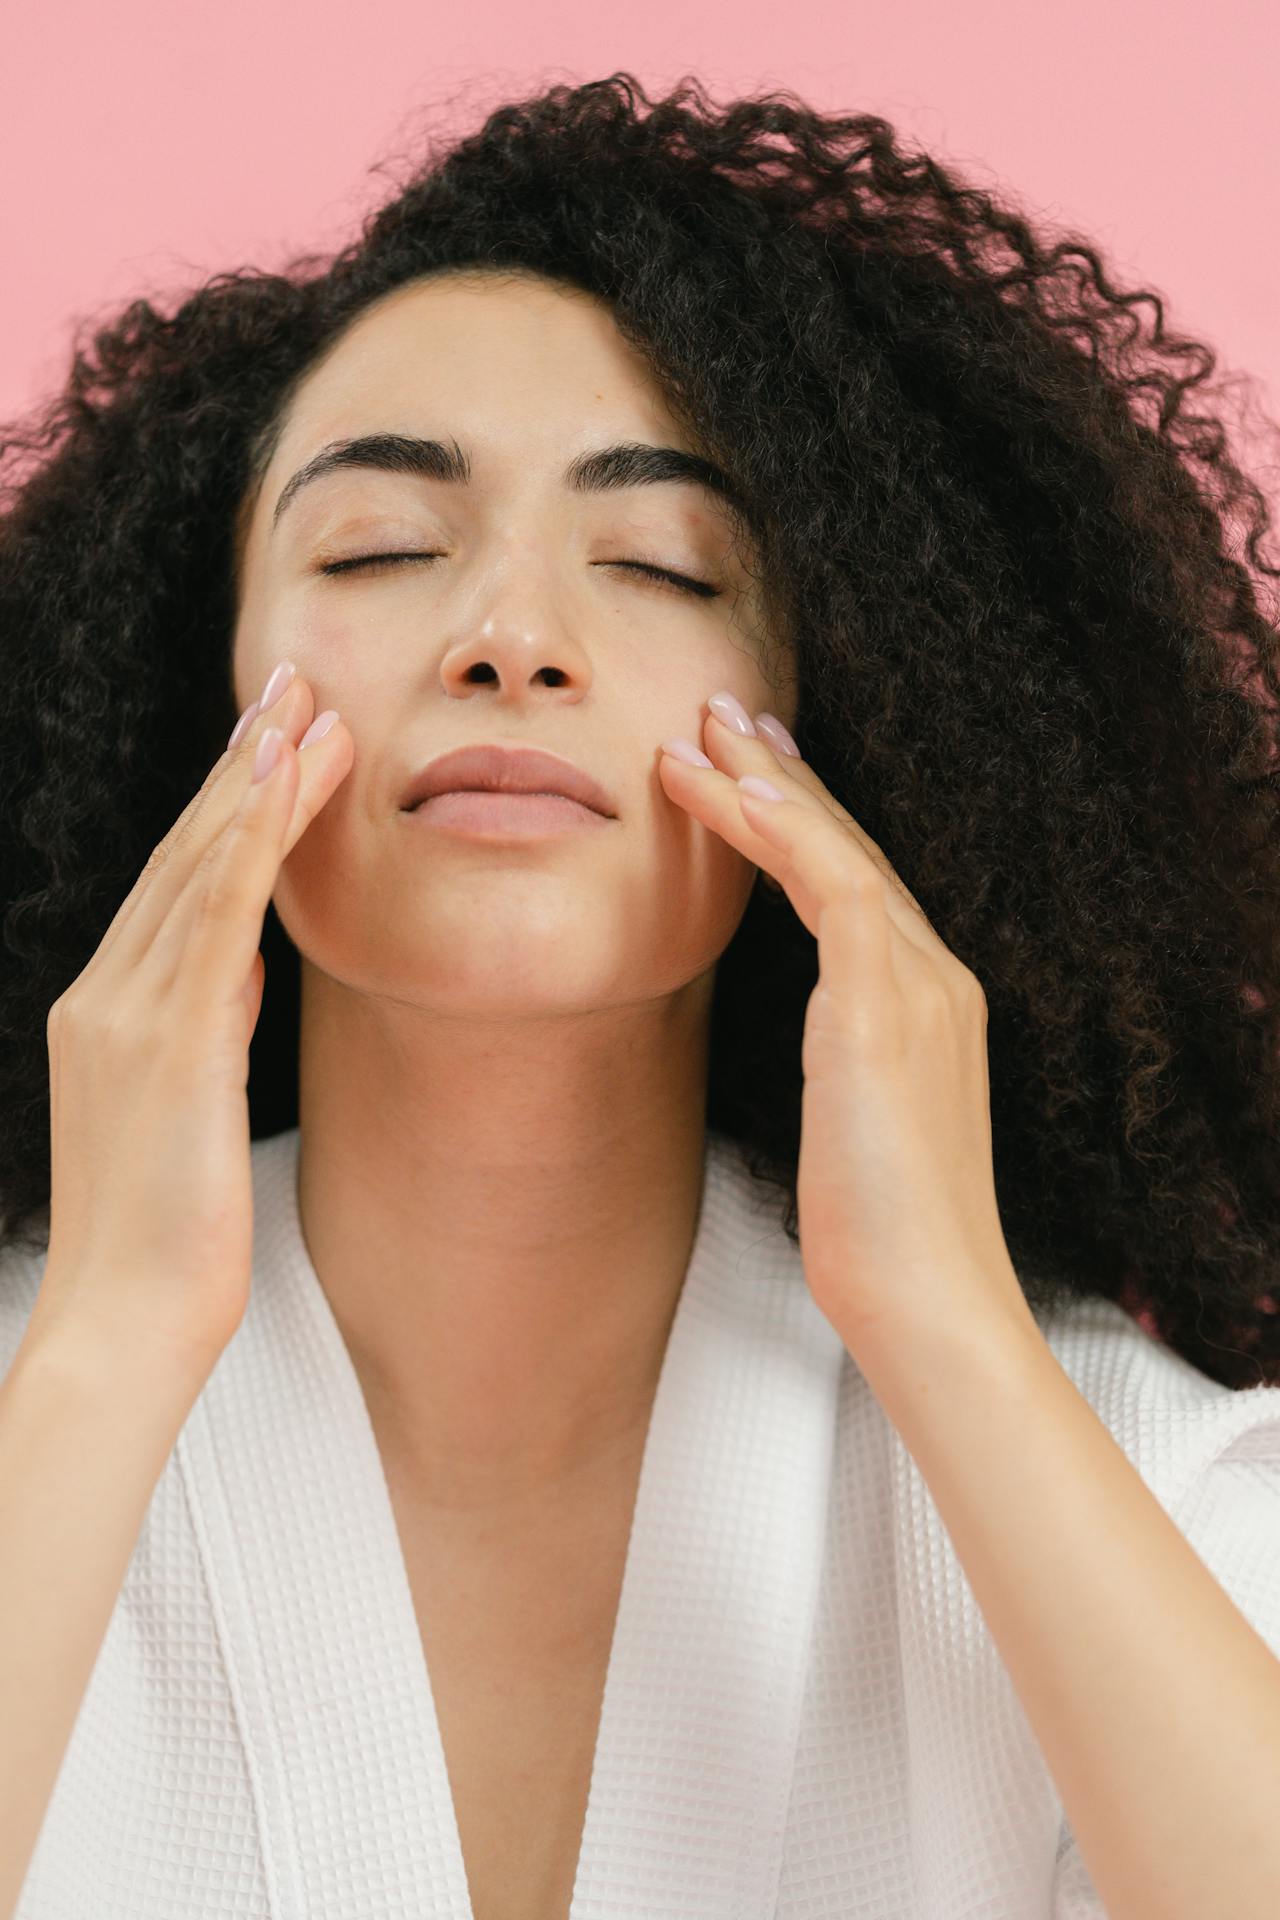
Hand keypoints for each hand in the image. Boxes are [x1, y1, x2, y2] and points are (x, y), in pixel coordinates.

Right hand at [34, 669, 352, 1375]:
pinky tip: (281, 788)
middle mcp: (104, 997)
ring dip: (258, 784)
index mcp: (106, 1014)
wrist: (123, 1325)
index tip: (270, 737)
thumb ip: (201, 1031)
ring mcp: (126, 1016)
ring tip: (309, 711)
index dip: (224, 804)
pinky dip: (247, 847)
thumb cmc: (164, 1239)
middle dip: (242, 765)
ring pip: (199, 871)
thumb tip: (236, 973)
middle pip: (184, 856)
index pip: (176, 885)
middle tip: (293, 684)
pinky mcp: (168, 1047)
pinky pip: (212, 923)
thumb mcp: (183, 1113)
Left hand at [657, 692, 1035, 1361]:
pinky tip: (730, 796)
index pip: (859, 884)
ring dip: (762, 787)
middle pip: (850, 847)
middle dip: (781, 776)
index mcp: (928, 1004)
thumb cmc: (883, 1237)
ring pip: (837, 850)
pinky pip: (838, 888)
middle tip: (720, 714)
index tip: (749, 775)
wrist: (930, 1300)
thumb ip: (839, 1074)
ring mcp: (918, 987)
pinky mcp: (886, 1010)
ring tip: (695, 736)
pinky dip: (784, 835)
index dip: (802, 821)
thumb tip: (807, 1063)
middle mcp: (933, 977)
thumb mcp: (852, 1134)